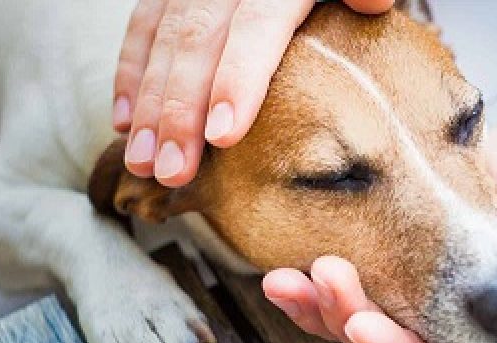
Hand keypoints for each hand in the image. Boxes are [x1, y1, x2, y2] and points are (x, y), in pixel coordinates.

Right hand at [114, 0, 392, 186]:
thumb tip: (370, 2)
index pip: (258, 28)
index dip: (237, 80)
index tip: (223, 137)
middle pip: (200, 41)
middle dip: (179, 111)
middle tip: (173, 171)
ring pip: (164, 38)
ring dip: (148, 103)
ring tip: (145, 162)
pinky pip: (144, 23)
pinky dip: (130, 73)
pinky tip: (126, 122)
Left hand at [262, 256, 496, 342]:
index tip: (358, 323)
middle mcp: (465, 311)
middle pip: (392, 339)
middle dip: (345, 317)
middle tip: (316, 279)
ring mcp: (437, 271)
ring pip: (369, 303)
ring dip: (322, 297)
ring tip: (281, 276)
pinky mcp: (416, 228)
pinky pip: (366, 251)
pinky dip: (329, 256)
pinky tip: (294, 251)